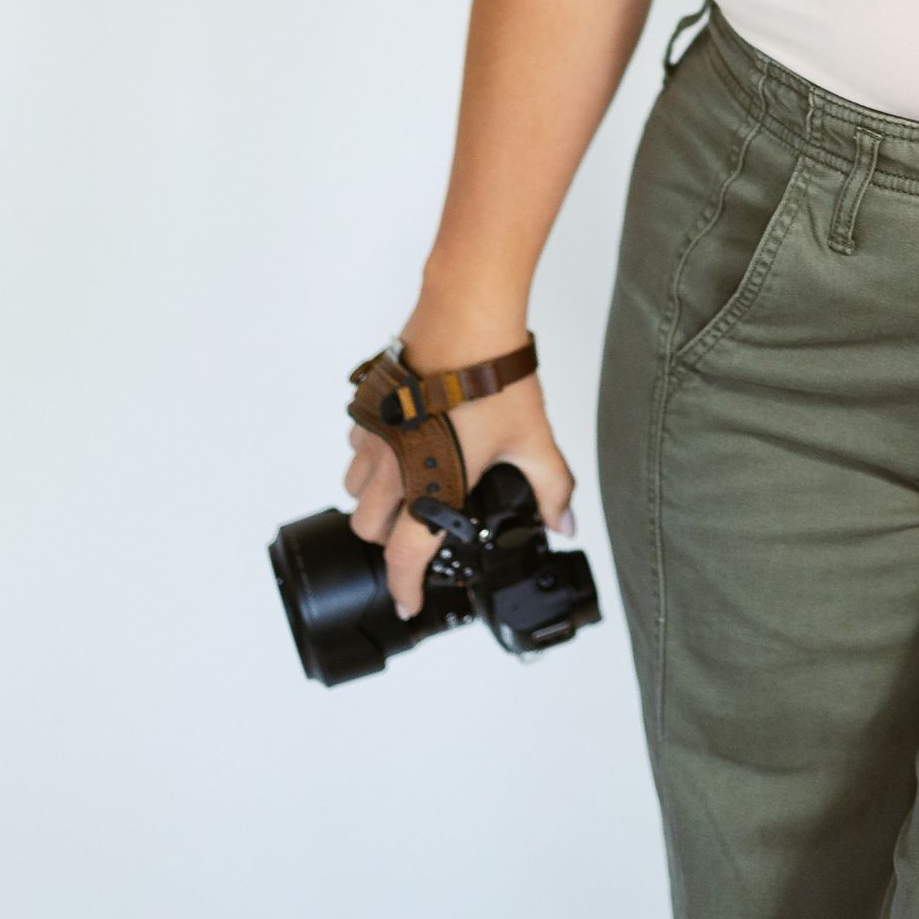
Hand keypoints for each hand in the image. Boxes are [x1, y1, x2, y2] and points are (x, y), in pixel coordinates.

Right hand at [342, 306, 576, 620]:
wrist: (466, 316)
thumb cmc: (494, 378)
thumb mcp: (534, 440)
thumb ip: (552, 487)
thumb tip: (565, 522)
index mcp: (433, 486)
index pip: (406, 557)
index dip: (406, 588)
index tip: (409, 602)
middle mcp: (394, 468)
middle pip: (367, 529)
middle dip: (387, 542)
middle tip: (415, 537)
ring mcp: (374, 437)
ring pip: (353, 490)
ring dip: (374, 501)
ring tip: (409, 490)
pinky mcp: (366, 409)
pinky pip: (355, 448)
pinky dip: (370, 459)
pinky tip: (402, 446)